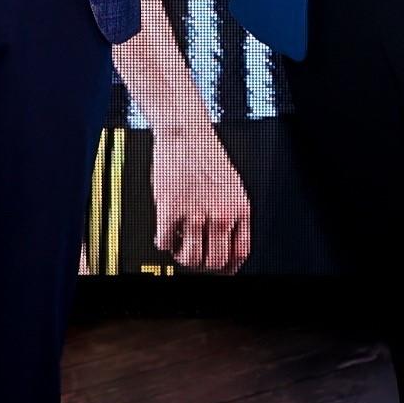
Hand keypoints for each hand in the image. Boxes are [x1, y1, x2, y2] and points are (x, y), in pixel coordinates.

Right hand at [150, 124, 252, 273]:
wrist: (186, 132)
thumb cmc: (206, 155)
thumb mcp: (232, 186)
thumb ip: (231, 214)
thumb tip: (224, 244)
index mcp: (240, 208)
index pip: (240, 253)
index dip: (228, 268)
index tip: (220, 271)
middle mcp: (221, 213)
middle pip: (215, 262)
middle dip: (203, 265)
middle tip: (194, 256)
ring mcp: (196, 212)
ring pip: (190, 259)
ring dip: (182, 257)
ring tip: (179, 245)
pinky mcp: (171, 210)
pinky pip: (165, 243)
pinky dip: (163, 242)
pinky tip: (164, 232)